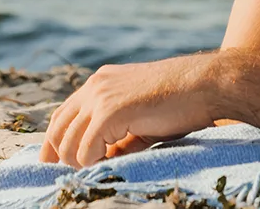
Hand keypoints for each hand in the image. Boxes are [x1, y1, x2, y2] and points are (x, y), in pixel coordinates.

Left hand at [40, 53, 227, 166]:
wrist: (204, 84)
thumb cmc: (180, 103)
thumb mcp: (139, 118)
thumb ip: (116, 136)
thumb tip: (100, 161)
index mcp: (100, 83)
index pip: (62, 116)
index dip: (55, 143)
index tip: (56, 166)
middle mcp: (94, 86)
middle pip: (57, 129)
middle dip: (59, 158)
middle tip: (73, 177)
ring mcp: (100, 97)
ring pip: (67, 143)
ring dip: (79, 164)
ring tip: (99, 171)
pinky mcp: (109, 112)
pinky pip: (86, 150)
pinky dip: (92, 164)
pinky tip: (108, 165)